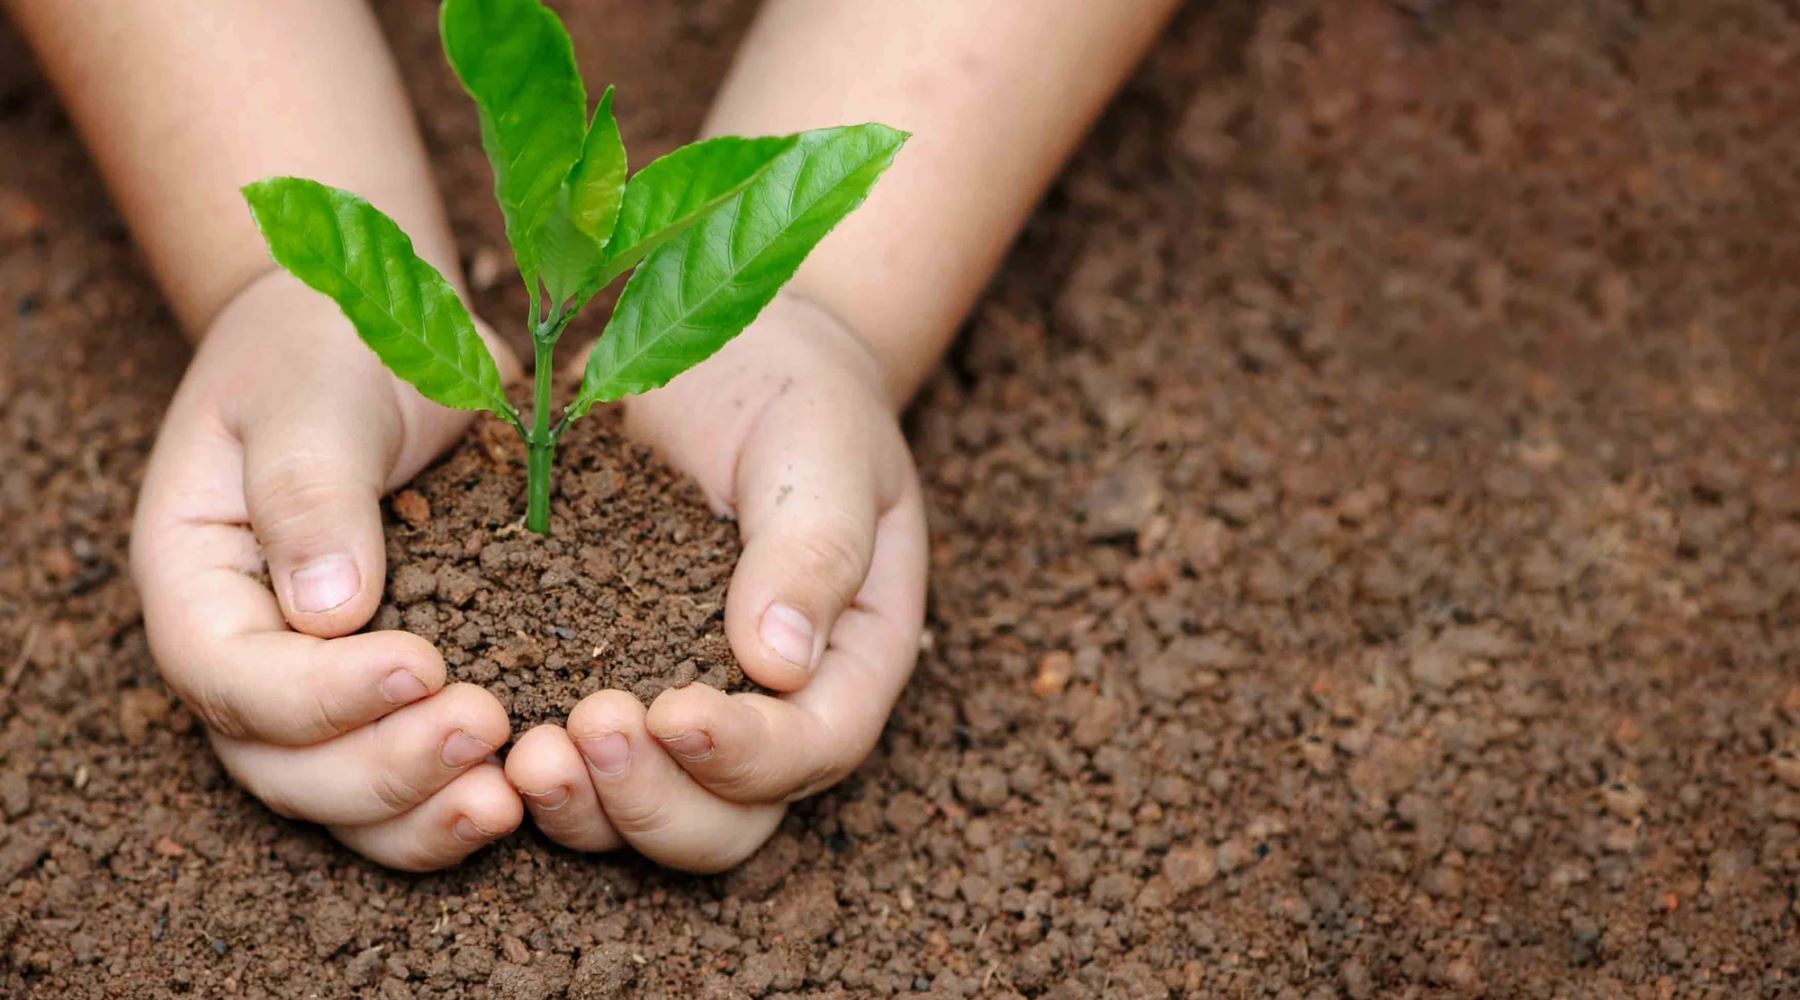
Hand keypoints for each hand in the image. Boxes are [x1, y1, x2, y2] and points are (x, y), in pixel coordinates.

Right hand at [131, 271, 523, 870]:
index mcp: (196, 580)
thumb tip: (330, 615)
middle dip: (382, 765)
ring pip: (345, 798)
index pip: (232, 676)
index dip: (320, 694)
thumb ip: (312, 492)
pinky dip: (457, 800)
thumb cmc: (328, 347)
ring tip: (510, 794)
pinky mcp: (394, 697)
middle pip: (284, 766)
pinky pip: (410, 777)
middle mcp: (248, 655)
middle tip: (484, 728)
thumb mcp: (314, 394)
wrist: (377, 336)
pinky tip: (530, 790)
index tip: (421, 665)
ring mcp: (319, 688)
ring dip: (422, 811)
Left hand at [504, 293, 927, 871]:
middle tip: (587, 731)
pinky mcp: (603, 688)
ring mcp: (683, 714)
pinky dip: (530, 767)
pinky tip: (478, 725)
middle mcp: (772, 716)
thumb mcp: (824, 445)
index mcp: (849, 662)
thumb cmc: (797, 392)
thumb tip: (781, 662)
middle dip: (656, 799)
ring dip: (586, 804)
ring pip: (643, 818)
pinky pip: (573, 763)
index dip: (748, 755)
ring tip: (525, 753)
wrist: (725, 357)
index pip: (812, 747)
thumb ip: (813, 546)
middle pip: (728, 822)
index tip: (676, 714)